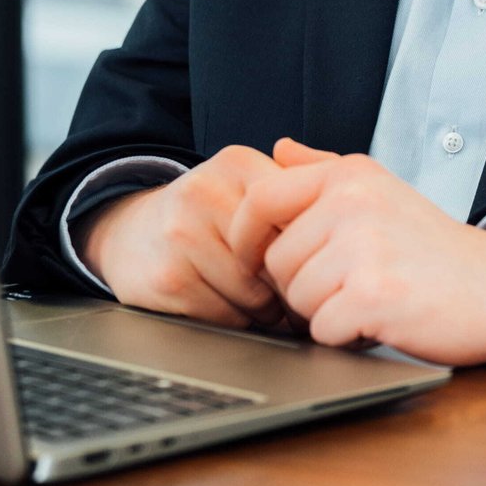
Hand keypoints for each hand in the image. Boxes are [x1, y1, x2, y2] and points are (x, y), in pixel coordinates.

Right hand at [75, 144, 290, 329]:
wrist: (129, 234)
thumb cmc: (207, 218)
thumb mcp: (248, 189)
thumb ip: (301, 188)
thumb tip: (356, 211)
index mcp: (238, 164)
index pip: (300, 217)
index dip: (310, 250)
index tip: (310, 261)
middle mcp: (206, 191)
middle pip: (280, 259)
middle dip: (289, 284)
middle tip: (286, 290)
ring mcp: (183, 234)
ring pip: (256, 295)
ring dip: (263, 310)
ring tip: (252, 298)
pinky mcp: (168, 278)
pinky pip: (226, 317)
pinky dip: (233, 321)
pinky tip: (223, 305)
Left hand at [226, 138, 485, 363]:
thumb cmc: (434, 247)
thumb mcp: (381, 190)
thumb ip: (324, 168)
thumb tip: (279, 148)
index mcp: (349, 176)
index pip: (261, 198)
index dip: (244, 236)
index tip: (255, 260)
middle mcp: (353, 203)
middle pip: (276, 260)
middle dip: (302, 286)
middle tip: (349, 284)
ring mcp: (363, 247)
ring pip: (297, 298)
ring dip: (326, 312)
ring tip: (368, 299)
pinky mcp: (373, 293)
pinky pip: (323, 329)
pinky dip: (346, 336)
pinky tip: (379, 320)